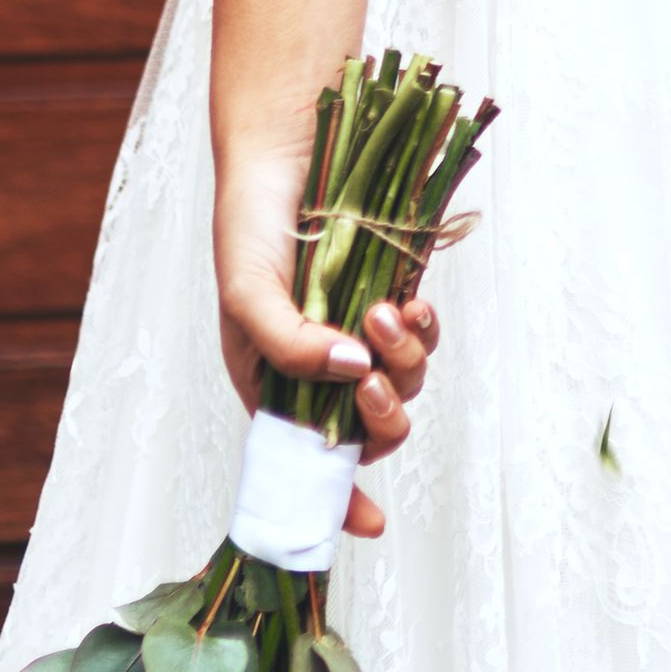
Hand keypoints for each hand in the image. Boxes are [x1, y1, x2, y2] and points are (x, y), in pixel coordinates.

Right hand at [213, 150, 440, 535]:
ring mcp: (359, 335)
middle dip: (380, 415)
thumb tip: (349, 374)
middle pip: (367, 430)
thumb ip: (287, 345)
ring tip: (385, 312)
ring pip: (401, 385)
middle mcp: (320, 369)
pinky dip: (423, 332)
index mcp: (275, 384)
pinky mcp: (392, 298)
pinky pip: (421, 338)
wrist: (288, 147)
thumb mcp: (248, 293)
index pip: (307, 459)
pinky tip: (411, 306)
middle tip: (370, 375)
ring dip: (403, 362)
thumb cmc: (248, 225)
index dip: (337, 498)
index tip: (370, 524)